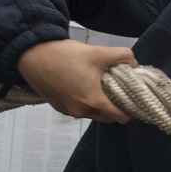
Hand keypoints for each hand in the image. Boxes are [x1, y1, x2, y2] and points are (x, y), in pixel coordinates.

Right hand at [17, 39, 137, 122]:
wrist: (32, 56)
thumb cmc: (65, 55)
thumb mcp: (99, 52)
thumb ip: (123, 56)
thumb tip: (134, 63)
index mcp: (92, 101)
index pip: (120, 117)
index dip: (132, 111)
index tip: (138, 102)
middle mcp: (80, 111)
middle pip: (108, 118)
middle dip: (119, 110)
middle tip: (126, 95)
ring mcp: (68, 111)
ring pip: (94, 115)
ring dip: (104, 107)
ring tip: (109, 91)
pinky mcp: (59, 107)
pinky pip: (81, 111)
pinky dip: (89, 105)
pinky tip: (92, 90)